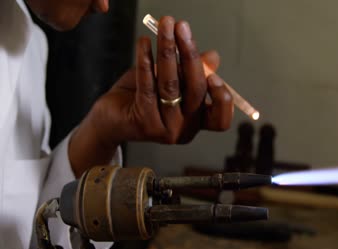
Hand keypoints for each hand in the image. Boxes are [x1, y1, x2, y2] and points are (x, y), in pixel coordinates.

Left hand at [69, 16, 233, 176]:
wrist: (111, 119)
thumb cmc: (144, 98)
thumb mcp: (173, 83)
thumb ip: (191, 73)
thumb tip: (213, 57)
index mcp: (197, 122)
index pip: (220, 119)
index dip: (222, 99)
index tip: (213, 74)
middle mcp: (184, 130)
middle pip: (196, 92)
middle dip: (190, 55)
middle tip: (182, 27)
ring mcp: (164, 129)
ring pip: (170, 85)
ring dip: (168, 50)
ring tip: (165, 26)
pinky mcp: (143, 122)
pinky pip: (147, 86)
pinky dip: (146, 60)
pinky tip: (144, 42)